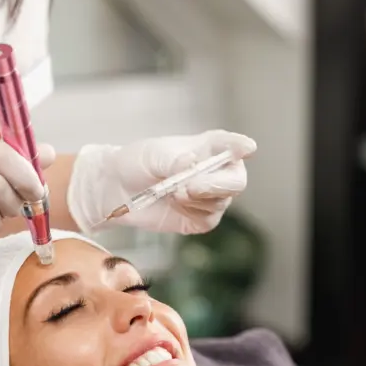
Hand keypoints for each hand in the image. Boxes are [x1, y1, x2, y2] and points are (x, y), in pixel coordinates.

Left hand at [67, 130, 256, 234]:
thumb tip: (191, 164)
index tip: (247, 148)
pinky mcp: (201, 218)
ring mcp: (210, 196)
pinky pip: (208, 220)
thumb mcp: (153, 155)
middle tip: (190, 187)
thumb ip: (174, 160)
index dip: (240, 147)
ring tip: (172, 192)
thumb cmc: (137, 163)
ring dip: (196, 199)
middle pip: (236, 181)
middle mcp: (215, 171)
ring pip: (221, 202)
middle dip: (217, 185)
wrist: (118, 189)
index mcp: (208, 147)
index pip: (231, 145)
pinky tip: (175, 204)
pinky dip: (192, 213)